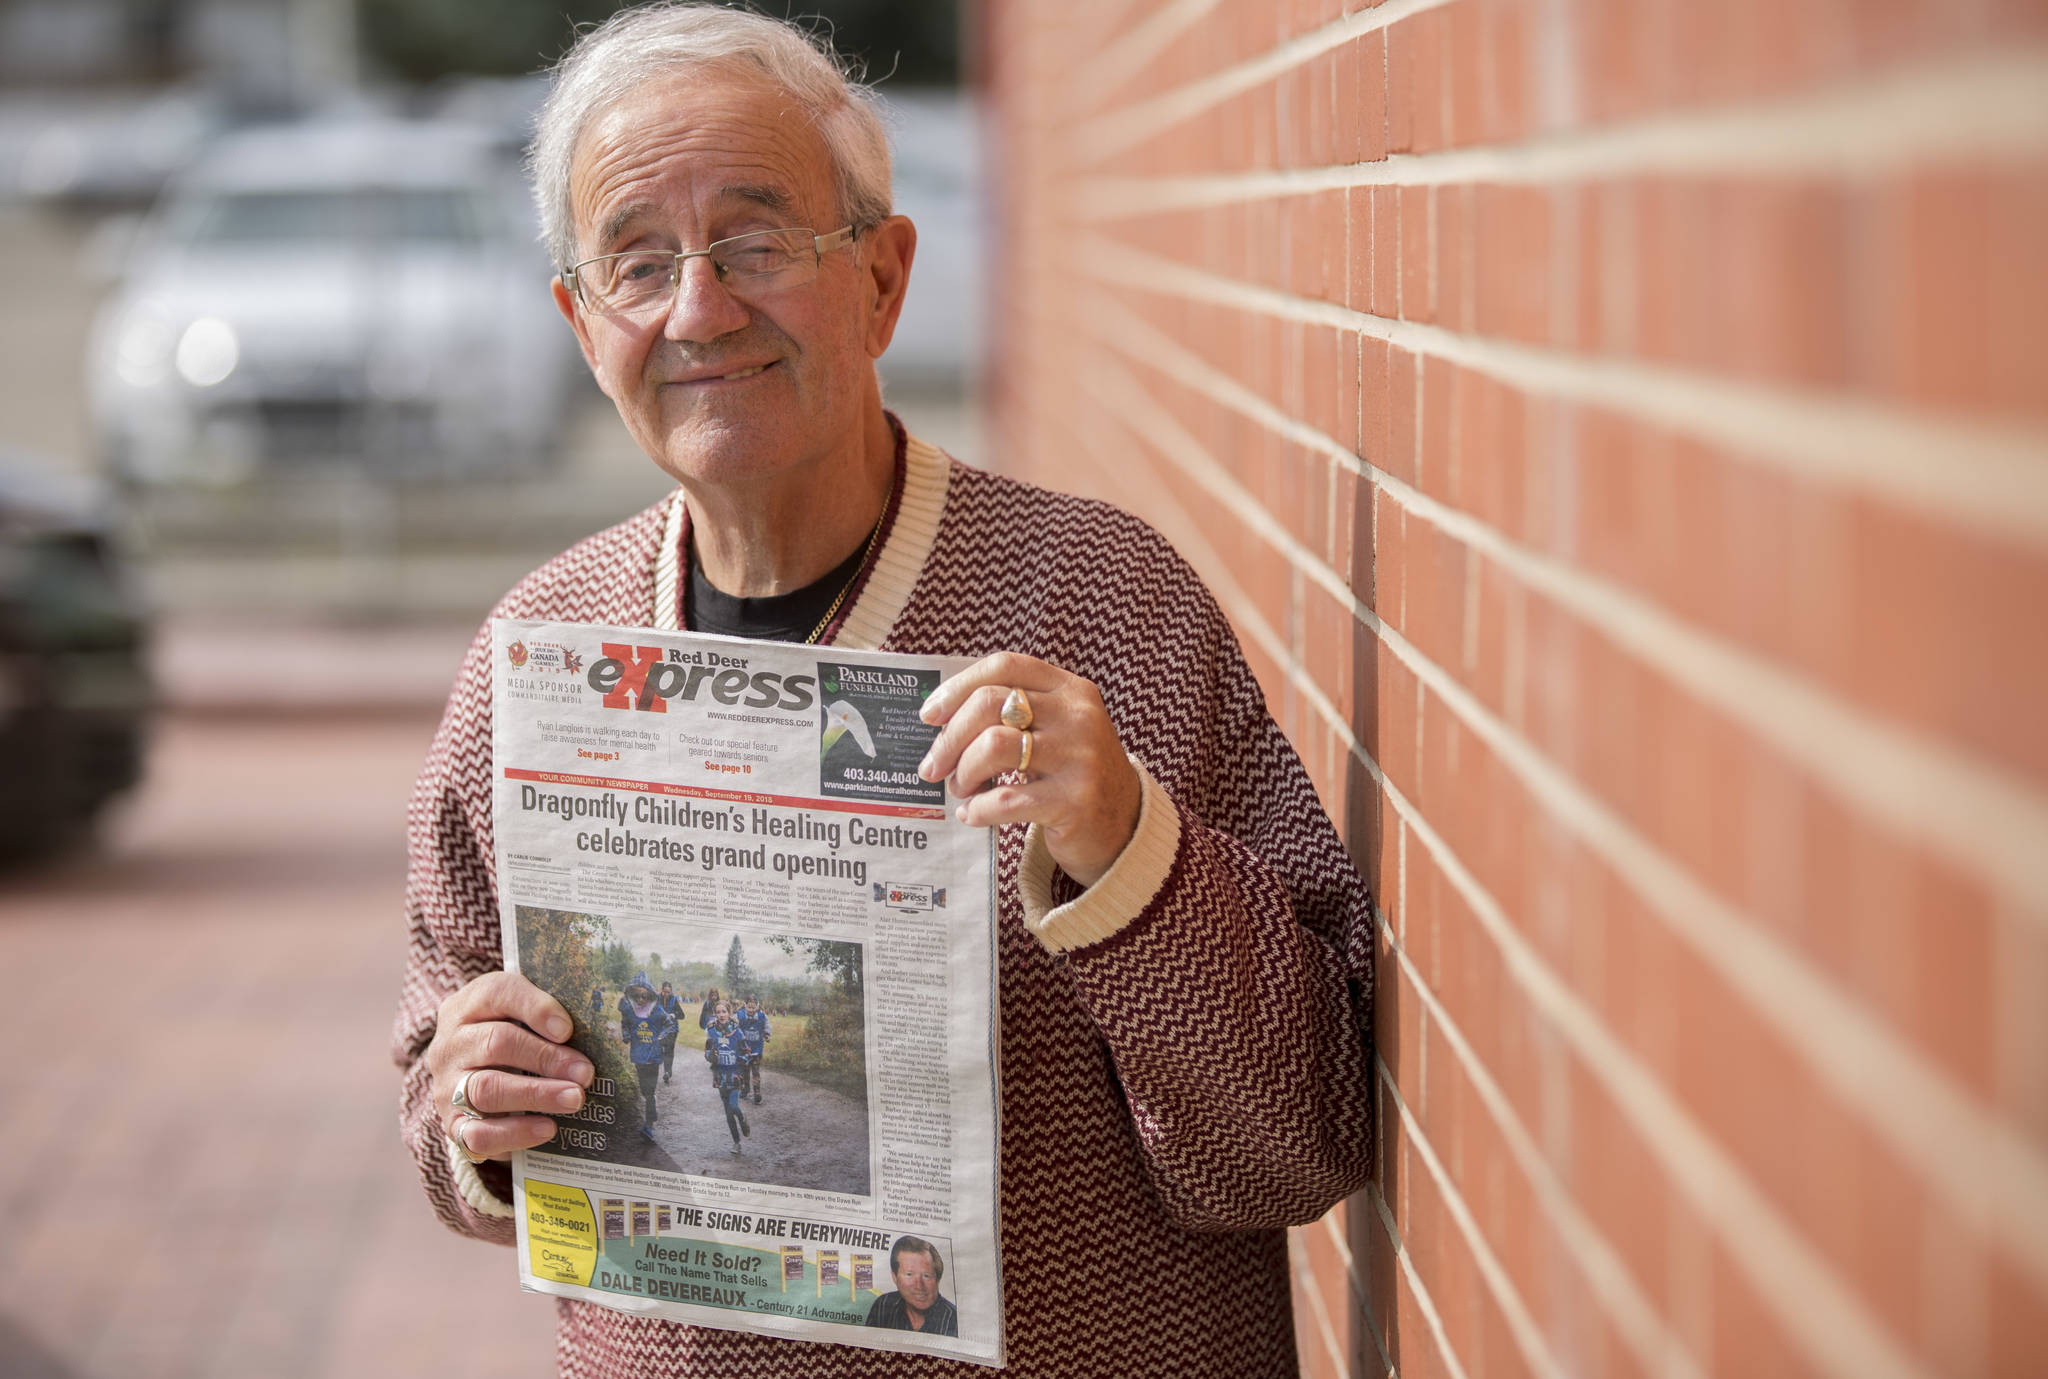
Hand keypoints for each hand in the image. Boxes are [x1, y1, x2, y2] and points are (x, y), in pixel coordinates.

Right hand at [425, 971, 593, 1162]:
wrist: (466, 1081)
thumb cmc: (507, 1039)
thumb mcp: (519, 1016)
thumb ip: (544, 1015)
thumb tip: (586, 1032)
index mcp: (468, 1006)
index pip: (498, 993)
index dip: (535, 1009)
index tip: (567, 1029)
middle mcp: (451, 1044)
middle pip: (496, 1043)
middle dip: (546, 1058)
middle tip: (585, 1073)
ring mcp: (446, 1086)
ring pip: (487, 1088)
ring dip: (536, 1094)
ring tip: (574, 1099)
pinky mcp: (452, 1125)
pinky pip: (478, 1134)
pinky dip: (516, 1132)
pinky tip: (548, 1128)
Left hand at [918, 652, 1140, 887]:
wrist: (1124, 825)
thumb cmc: (1073, 772)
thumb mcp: (1057, 728)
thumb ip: (1014, 711)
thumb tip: (941, 717)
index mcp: (1070, 689)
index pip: (1005, 665)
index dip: (958, 686)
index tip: (930, 715)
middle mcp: (1078, 716)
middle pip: (989, 704)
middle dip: (949, 739)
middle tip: (934, 767)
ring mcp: (1080, 758)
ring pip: (992, 747)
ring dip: (962, 773)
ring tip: (960, 789)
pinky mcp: (1074, 801)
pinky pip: (1006, 800)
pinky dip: (977, 810)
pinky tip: (973, 815)